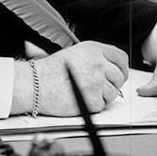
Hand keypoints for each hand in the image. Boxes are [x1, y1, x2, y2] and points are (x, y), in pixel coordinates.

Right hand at [13, 41, 128, 115]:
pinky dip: (92, 106)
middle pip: (119, 77)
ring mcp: (96, 80)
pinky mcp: (92, 98)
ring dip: (101, 96)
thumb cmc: (50, 71)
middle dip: (111, 85)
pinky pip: (102, 105)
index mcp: (93, 49)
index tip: (118, 75)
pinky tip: (79, 99)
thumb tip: (113, 70)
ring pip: (113, 93)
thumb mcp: (75, 54)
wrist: (35, 85)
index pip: (121, 58)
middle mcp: (97, 62)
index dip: (121, 69)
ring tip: (83, 92)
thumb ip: (95, 58)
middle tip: (97, 88)